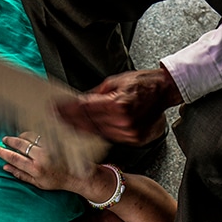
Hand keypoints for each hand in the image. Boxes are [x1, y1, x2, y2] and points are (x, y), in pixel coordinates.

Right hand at [0, 132, 94, 193]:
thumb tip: (5, 167)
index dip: (4, 153)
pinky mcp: (56, 141)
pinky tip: (28, 137)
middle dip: (10, 141)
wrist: (77, 175)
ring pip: (29, 137)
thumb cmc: (56, 181)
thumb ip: (21, 175)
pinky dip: (31, 134)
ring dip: (20, 136)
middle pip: (20, 145)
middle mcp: (42, 157)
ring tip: (15, 139)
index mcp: (36, 169)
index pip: (14, 158)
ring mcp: (49, 147)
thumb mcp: (37, 183)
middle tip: (4, 140)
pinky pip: (40, 134)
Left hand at [54, 68, 180, 145]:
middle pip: (90, 124)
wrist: (164, 91)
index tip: (57, 109)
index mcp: (118, 105)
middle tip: (58, 117)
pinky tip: (89, 129)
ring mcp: (130, 133)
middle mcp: (124, 122)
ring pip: (99, 133)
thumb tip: (79, 101)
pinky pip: (111, 137)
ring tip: (70, 124)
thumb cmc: (143, 83)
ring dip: (83, 129)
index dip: (69, 110)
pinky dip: (99, 133)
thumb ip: (95, 94)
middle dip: (72, 120)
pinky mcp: (134, 139)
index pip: (85, 110)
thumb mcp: (115, 82)